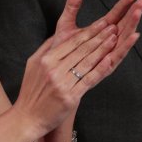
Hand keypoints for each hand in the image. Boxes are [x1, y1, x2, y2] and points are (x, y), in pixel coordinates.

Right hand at [16, 0, 141, 134]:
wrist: (26, 118)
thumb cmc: (31, 92)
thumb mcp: (32, 65)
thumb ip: (46, 49)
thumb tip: (58, 35)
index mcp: (46, 60)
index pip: (72, 42)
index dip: (89, 32)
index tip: (102, 23)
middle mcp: (54, 69)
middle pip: (81, 50)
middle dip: (100, 37)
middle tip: (114, 26)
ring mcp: (62, 83)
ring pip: (87, 63)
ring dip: (103, 49)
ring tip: (115, 39)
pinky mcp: (70, 97)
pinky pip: (87, 80)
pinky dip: (99, 70)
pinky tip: (109, 60)